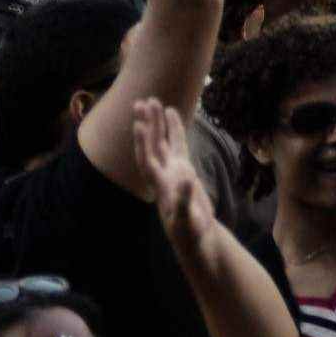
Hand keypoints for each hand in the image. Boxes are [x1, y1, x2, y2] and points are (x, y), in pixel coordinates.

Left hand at [130, 100, 213, 250]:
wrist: (195, 235)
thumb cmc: (190, 231)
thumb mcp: (188, 220)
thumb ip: (185, 200)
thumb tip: (186, 180)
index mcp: (161, 186)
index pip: (148, 161)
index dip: (144, 144)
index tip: (140, 125)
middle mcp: (163, 174)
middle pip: (152, 146)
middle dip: (148, 125)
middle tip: (143, 102)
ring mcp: (172, 170)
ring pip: (162, 142)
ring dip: (157, 123)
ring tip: (153, 101)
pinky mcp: (183, 168)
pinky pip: (177, 144)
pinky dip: (174, 128)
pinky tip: (172, 113)